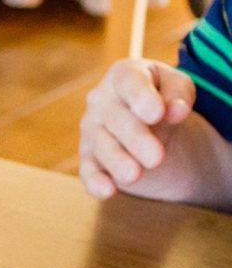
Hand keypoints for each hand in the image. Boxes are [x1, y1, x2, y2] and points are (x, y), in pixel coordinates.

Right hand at [78, 59, 212, 201]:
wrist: (146, 120)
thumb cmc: (162, 97)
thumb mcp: (177, 88)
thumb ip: (179, 95)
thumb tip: (177, 110)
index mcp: (123, 75)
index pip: (129, 82)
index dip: (141, 97)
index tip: (156, 114)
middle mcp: (100, 101)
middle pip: (116, 119)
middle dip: (135, 138)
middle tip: (156, 157)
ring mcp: (91, 130)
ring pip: (101, 146)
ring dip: (117, 162)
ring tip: (134, 176)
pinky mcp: (88, 158)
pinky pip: (88, 170)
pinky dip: (96, 181)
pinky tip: (107, 191)